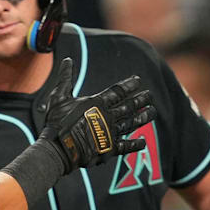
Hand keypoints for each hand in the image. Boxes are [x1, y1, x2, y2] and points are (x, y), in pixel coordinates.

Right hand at [38, 58, 155, 172]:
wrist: (58, 148)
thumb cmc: (57, 123)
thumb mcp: (59, 97)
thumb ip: (65, 78)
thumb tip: (67, 60)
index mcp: (97, 103)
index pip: (117, 91)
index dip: (129, 85)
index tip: (138, 80)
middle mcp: (107, 117)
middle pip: (129, 106)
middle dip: (141, 100)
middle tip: (150, 95)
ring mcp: (110, 133)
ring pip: (131, 123)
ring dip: (143, 117)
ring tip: (152, 111)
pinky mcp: (108, 149)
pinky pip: (126, 146)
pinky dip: (135, 144)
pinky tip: (143, 141)